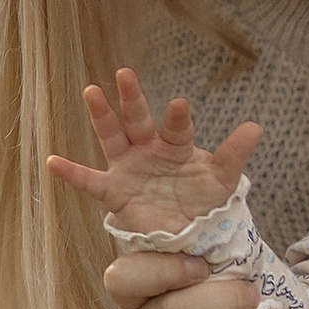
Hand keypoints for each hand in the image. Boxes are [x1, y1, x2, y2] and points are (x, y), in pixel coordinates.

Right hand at [50, 65, 261, 237]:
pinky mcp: (115, 192)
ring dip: (102, 116)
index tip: (181, 104)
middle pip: (139, 120)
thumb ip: (234, 154)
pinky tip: (52, 161)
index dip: (178, 117)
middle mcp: (149, 150)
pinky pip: (90, 182)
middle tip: (126, 73)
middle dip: (133, 98)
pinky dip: (71, 173)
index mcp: (177, 145)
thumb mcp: (223, 179)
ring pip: (113, 137)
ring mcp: (129, 168)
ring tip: (91, 91)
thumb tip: (256, 126)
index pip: (177, 127)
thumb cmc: (206, 202)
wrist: (191, 235)